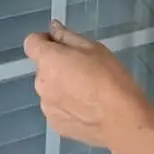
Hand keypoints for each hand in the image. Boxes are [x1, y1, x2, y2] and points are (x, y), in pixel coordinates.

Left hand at [24, 21, 153, 149]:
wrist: (121, 119)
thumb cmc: (109, 78)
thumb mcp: (93, 47)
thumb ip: (67, 36)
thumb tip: (53, 28)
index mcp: (48, 60)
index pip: (31, 43)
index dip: (44, 41)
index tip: (61, 45)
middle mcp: (40, 83)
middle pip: (43, 68)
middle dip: (57, 66)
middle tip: (82, 71)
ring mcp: (46, 107)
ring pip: (49, 89)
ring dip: (60, 87)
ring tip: (86, 94)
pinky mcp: (54, 124)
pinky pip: (56, 109)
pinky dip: (65, 107)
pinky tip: (85, 110)